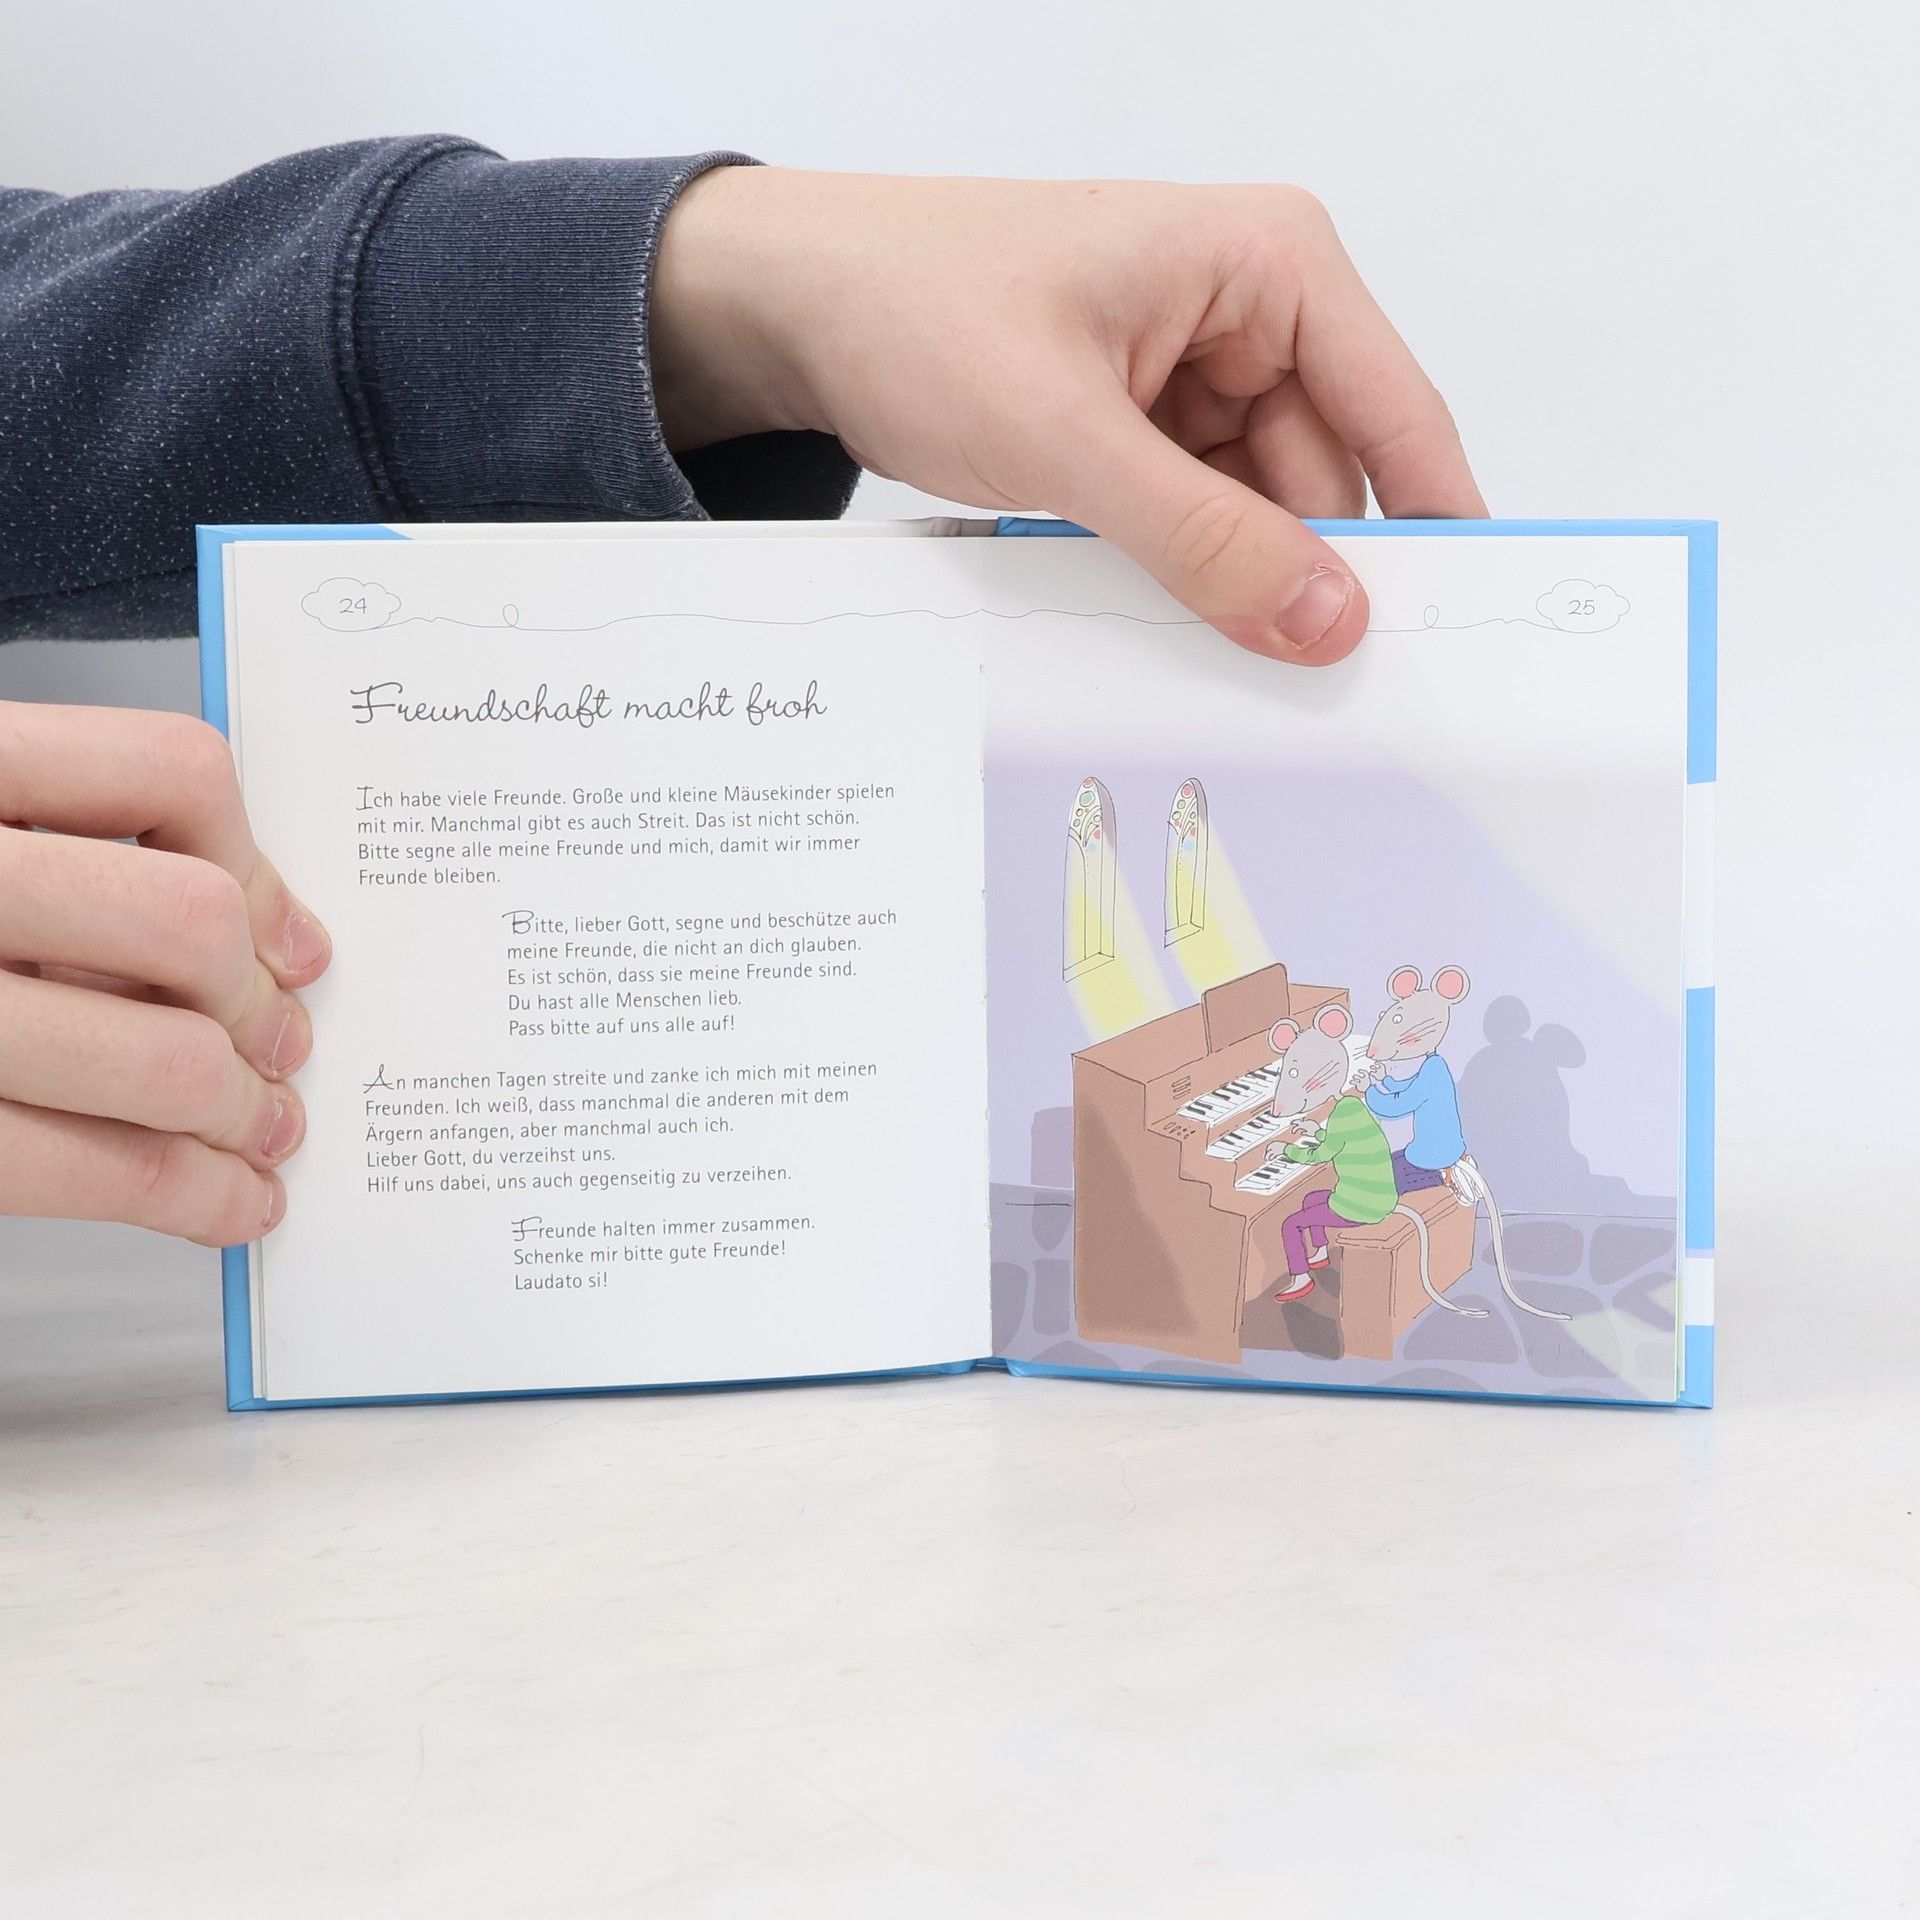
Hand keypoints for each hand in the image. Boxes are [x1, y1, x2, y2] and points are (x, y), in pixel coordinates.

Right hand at [0, 703, 329, 1245]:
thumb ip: (76, 847)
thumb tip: (269, 933)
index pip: (170, 771)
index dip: (258, 863)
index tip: (287, 938)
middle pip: (188, 924)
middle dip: (259, 1008)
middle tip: (281, 1050)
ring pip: (163, 1058)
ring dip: (243, 1113)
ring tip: (261, 1132)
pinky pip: (97, 1169)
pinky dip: (193, 1195)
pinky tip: (223, 1199)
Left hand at [652, 169, 1483, 664]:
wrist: (795, 305)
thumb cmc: (914, 306)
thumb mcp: (1067, 437)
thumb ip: (1205, 537)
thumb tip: (1329, 617)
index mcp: (1271, 264)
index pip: (1397, 416)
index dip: (1431, 532)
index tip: (1456, 638)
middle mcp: (1253, 311)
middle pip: (1329, 480)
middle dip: (1298, 573)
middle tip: (1282, 680)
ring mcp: (1199, 373)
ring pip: (1261, 512)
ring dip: (1225, 576)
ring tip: (1166, 616)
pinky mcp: (1148, 423)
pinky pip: (1199, 516)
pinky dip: (1177, 565)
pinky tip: (1138, 593)